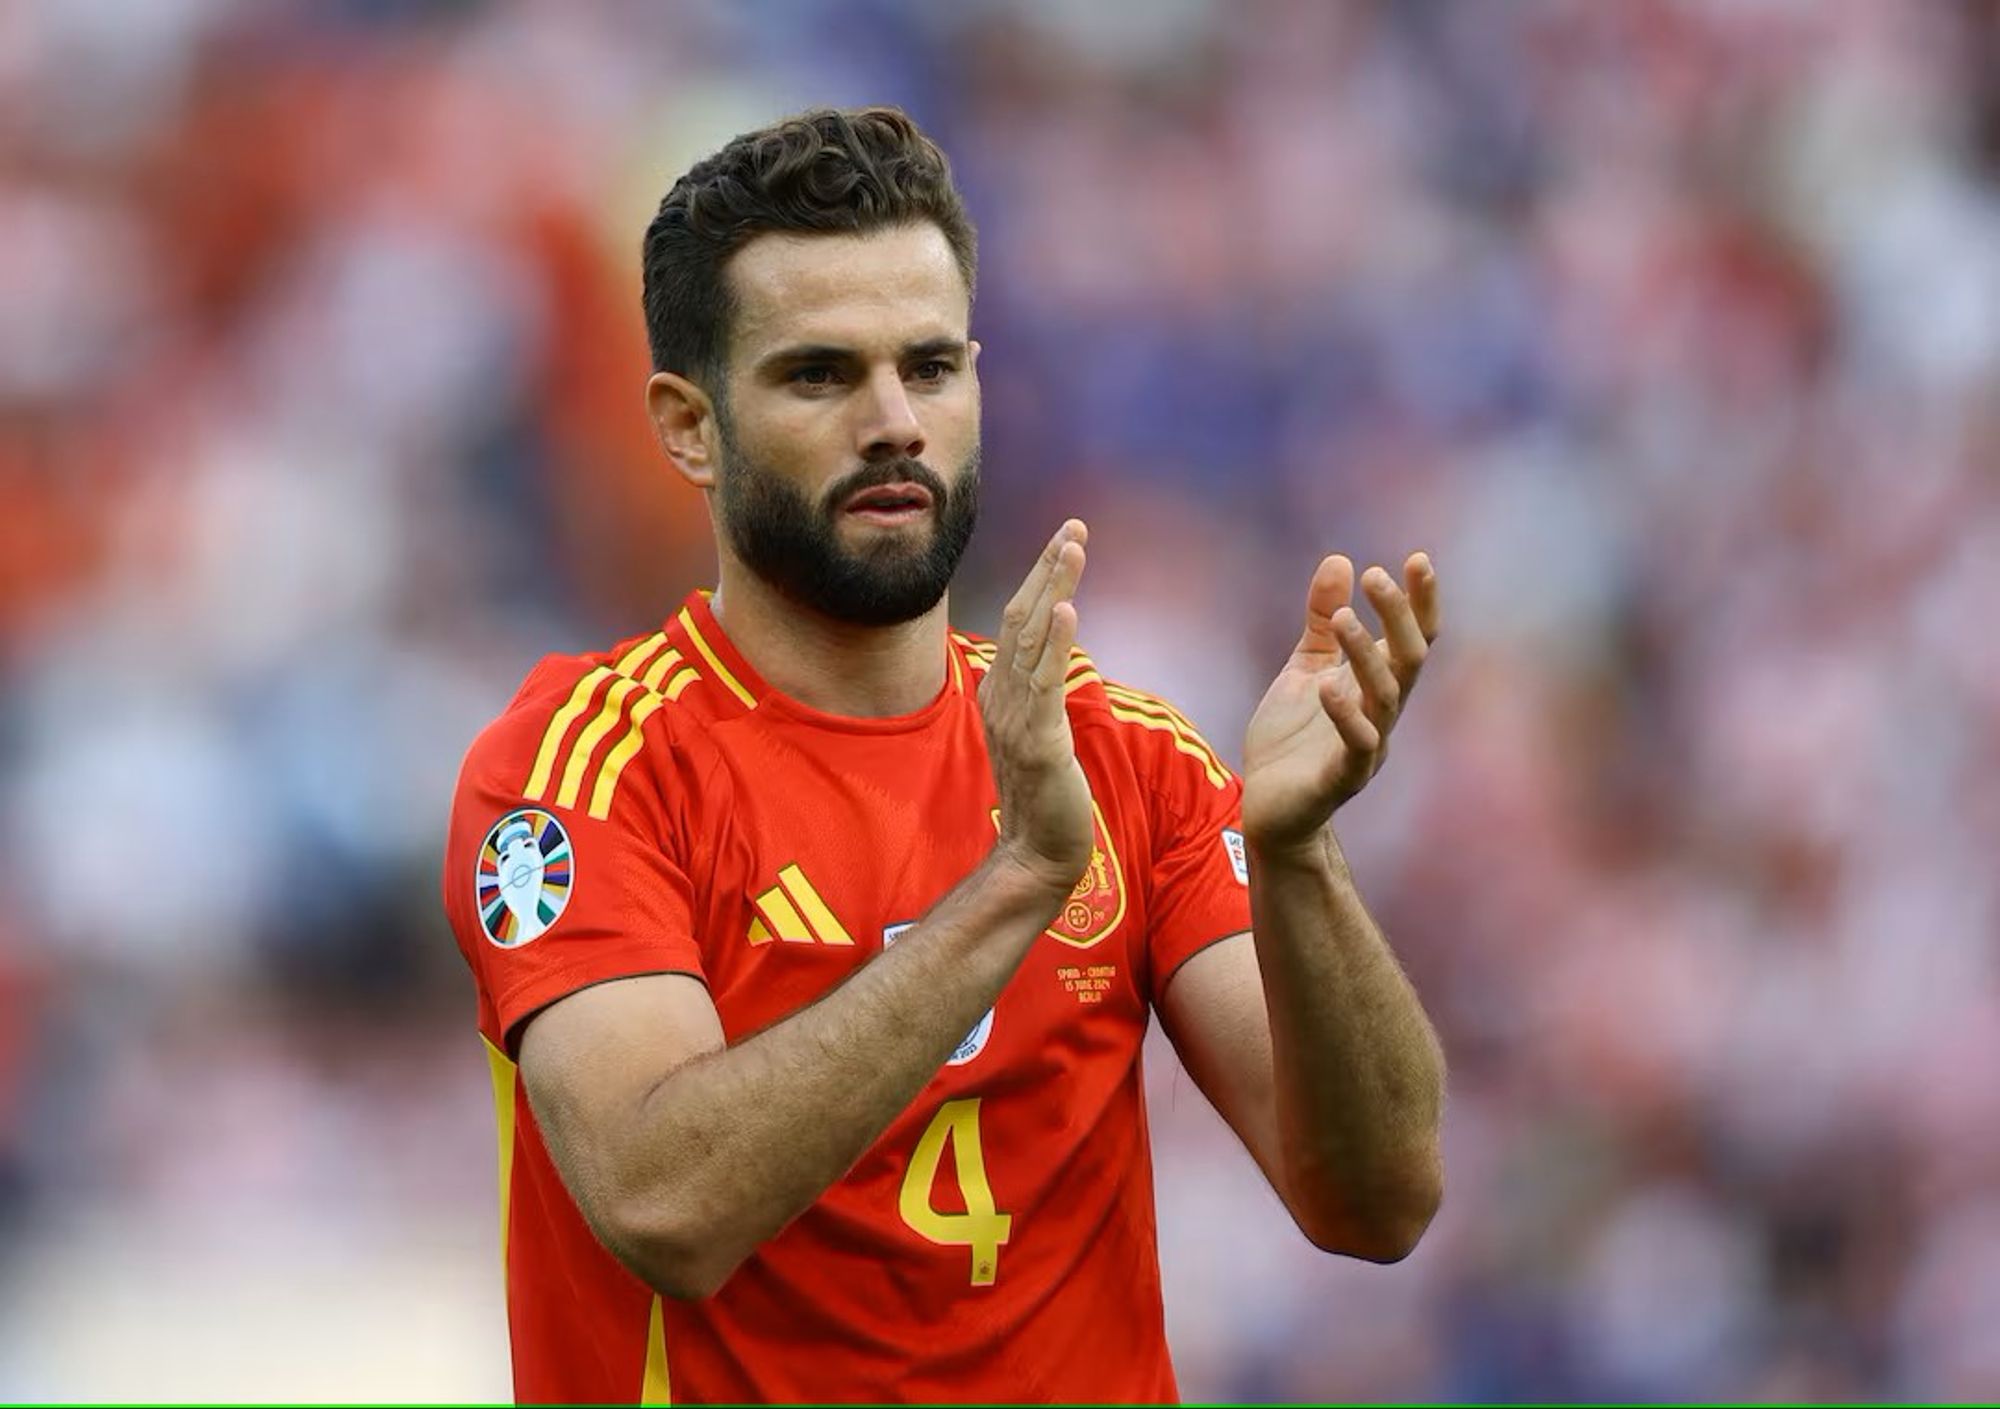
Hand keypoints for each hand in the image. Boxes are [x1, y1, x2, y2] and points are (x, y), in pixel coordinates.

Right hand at [981, 520, 1094, 893]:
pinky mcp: (1038, 741)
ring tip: (1072, 547)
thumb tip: (1043, 660)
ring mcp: (1016, 717)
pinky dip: (1055, 644)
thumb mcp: (1036, 733)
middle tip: (1073, 526)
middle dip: (1048, 567)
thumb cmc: (1043, 796)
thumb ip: (1034, 694)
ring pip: (1032, 639)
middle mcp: (1001, 696)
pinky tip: (1066, 610)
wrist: (1038, 852)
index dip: (1040, 577)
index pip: (1019, 621)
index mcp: (1001, 692)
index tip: (1064, 539)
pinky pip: (1045, 684)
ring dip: (1053, 588)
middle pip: (1022, 616)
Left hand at [1240, 553, 1439, 853]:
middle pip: (1409, 660)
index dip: (1419, 602)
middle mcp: (1380, 714)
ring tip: (1343, 616)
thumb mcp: (1303, 668)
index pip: (1412, 638)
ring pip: (1385, 697)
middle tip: (1376, 577)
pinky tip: (1327, 687)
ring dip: (1367, 655)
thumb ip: (1320, 622)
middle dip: (1398, 617)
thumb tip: (1339, 559)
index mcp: (1374, 686)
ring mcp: (1366, 747)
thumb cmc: (1292, 740)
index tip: (1418, 559)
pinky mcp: (1341, 778)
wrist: (1270, 808)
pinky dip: (1345, 715)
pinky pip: (1356, 746)